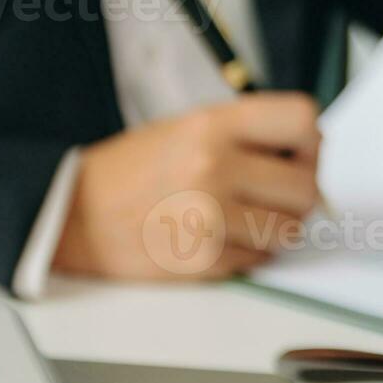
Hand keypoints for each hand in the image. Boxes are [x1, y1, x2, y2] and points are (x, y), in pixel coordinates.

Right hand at [53, 95, 321, 280]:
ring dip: (276, 227)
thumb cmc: (132, 171)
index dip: (310, 142)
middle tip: (274, 194)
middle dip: (298, 194)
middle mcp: (214, 168)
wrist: (72, 214)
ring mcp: (210, 218)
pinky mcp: (204, 261)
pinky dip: (249, 253)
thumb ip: (248, 137)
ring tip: (243, 216)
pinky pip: (260, 260)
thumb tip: (310, 156)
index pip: (301, 121)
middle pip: (306, 187)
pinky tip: (220, 237)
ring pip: (289, 230)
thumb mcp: (188, 128)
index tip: (298, 154)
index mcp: (213, 126)